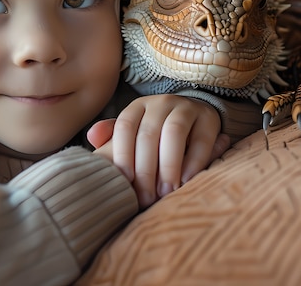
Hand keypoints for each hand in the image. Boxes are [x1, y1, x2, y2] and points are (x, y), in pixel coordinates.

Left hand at [89, 95, 228, 208]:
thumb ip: (111, 137)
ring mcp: (186, 107)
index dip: (123, 154)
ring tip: (166, 192)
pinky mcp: (208, 118)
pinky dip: (193, 162)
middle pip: (148, 134)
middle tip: (145, 198)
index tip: (124, 181)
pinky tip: (185, 181)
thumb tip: (92, 136)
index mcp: (137, 107)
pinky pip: (200, 140)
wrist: (193, 119)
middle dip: (145, 169)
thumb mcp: (133, 134)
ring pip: (174, 133)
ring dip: (168, 166)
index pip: (125, 127)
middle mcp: (160, 103)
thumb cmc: (155, 135)